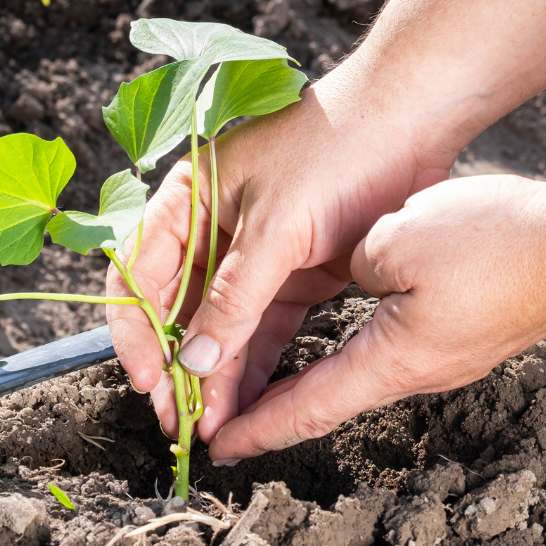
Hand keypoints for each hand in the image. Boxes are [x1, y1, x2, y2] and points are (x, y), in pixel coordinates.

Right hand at [105, 62, 457, 442]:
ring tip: (211, 426)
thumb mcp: (276, 225)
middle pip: (176, 306)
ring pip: (222, 323)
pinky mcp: (297, 269)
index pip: (137, 272)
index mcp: (188, 198)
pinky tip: (247, 402)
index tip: (149, 382)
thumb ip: (233, 297)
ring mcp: (257, 250)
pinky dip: (254, 362)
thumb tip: (193, 364)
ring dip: (214, 372)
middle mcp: (213, 226)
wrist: (410, 119)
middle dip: (176, 364)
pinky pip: (264, 325)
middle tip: (180, 421)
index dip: (136, 331)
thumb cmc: (333, 151)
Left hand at [206, 173, 545, 462]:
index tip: (217, 446)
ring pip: (355, 377)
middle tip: (223, 417)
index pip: (309, 406)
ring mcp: (445, 357)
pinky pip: (387, 353)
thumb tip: (355, 276)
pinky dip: (342, 357)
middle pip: (327, 400)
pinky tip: (334, 343)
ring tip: (262, 380)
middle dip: (271, 411)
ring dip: (304, 382)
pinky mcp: (461, 336)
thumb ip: (352, 263)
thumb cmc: (492, 241)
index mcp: (394, 358)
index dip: (259, 427)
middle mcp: (417, 372)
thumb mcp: (394, 240)